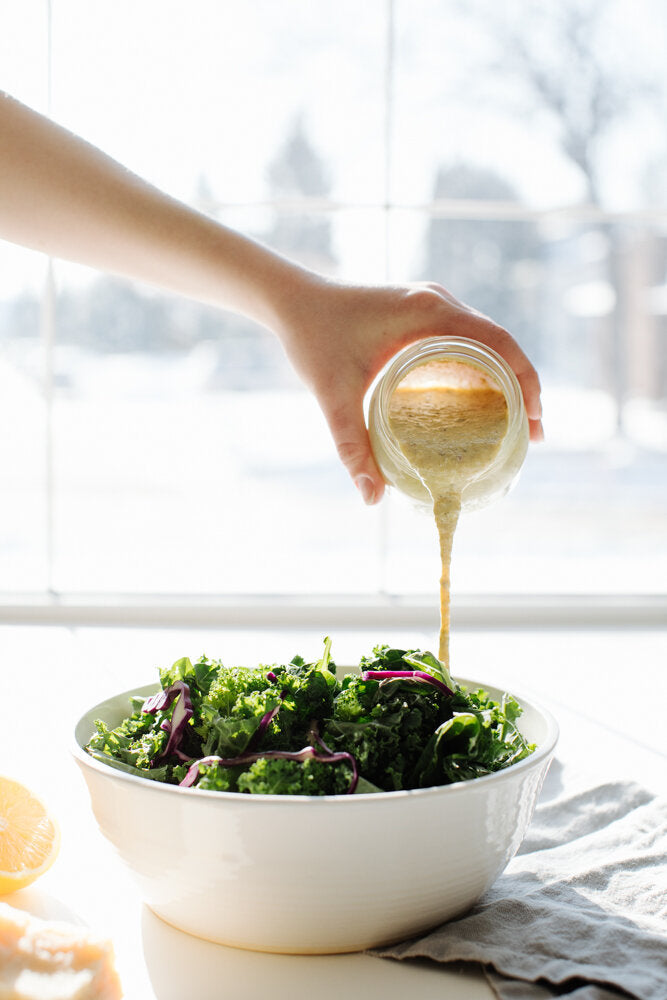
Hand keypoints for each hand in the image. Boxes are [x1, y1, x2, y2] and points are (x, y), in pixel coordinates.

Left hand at [275, 276, 542, 504]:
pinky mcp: (422, 312)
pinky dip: (484, 367)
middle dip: (524, 387)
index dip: (526, 381)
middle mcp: (437, 302)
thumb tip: (371, 498)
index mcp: (428, 313)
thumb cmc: (312, 338)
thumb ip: (351, 446)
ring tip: (517, 422)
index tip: (535, 422)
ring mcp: (432, 304)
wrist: (292, 300)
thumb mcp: (333, 394)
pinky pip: (468, 339)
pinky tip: (484, 399)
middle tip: (532, 435)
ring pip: (487, 340)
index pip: (499, 343)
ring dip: (507, 376)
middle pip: (501, 343)